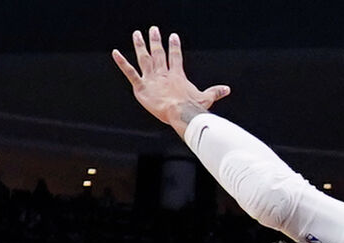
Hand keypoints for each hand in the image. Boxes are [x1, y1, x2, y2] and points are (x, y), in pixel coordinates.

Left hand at [112, 27, 229, 135]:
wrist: (179, 112)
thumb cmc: (191, 107)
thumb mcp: (205, 98)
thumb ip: (215, 92)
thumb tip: (227, 89)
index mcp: (177, 75)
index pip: (175, 57)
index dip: (174, 46)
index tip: (173, 36)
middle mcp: (163, 74)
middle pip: (158, 53)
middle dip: (156, 40)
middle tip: (154, 29)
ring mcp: (151, 79)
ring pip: (144, 58)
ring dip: (140, 45)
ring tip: (137, 34)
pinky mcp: (141, 87)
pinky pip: (130, 72)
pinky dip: (122, 63)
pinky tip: (115, 53)